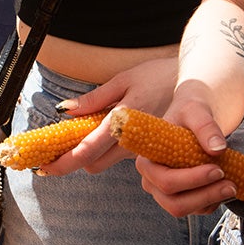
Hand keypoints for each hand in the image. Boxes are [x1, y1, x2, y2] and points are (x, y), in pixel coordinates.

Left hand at [39, 56, 177, 175]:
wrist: (198, 85)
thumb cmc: (159, 76)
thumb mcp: (125, 79)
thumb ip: (95, 98)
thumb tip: (65, 110)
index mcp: (123, 122)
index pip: (88, 151)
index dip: (64, 162)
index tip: (45, 167)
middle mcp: (132, 142)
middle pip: (94, 165)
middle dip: (75, 159)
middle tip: (57, 147)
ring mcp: (141, 148)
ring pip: (106, 161)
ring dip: (90, 154)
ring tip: (76, 135)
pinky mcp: (148, 148)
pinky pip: (119, 154)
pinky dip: (105, 148)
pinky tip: (101, 130)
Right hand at [134, 83, 235, 216]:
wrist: (196, 116)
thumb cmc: (190, 110)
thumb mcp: (196, 110)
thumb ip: (205, 126)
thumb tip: (218, 148)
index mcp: (147, 161)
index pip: (165, 181)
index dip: (191, 180)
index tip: (216, 169)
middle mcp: (152, 181)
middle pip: (174, 203)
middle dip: (204, 196)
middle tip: (230, 184)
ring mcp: (165, 192)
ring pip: (186, 210)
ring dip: (211, 201)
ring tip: (232, 185)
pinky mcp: (181, 197)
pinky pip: (197, 210)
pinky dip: (213, 202)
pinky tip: (225, 186)